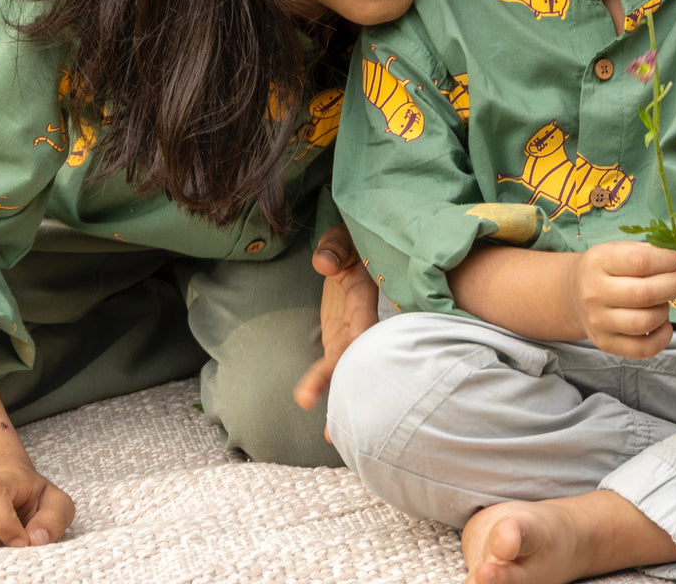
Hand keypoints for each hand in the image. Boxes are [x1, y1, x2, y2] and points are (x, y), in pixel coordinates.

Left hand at [293, 223, 377, 414]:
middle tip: (345, 423)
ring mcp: (350, 329)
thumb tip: (322, 264)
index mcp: (364, 294)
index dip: (363, 340)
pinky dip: (323, 382)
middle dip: (352, 386)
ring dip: (337, 396)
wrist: (352, 245)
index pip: (365, 320)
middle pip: (358, 354)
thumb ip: (334, 248)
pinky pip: (332, 361)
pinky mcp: (338, 334)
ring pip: (345, 365)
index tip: (356, 363)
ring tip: (330, 437)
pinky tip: (309, 404)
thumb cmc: (349, 239)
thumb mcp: (342, 237)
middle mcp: (361, 318)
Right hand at [566, 240, 675, 358]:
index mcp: (598, 261)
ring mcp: (598, 321)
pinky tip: (662, 322)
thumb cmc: (609, 268)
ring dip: (666, 311)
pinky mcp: (605, 343)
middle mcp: (593, 292)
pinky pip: (643, 348)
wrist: (574, 294)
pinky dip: (662, 336)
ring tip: (666, 300)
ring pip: (645, 321)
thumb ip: (667, 250)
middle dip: (675, 285)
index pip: (641, 261)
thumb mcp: (630, 250)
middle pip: (646, 293)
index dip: (670, 261)